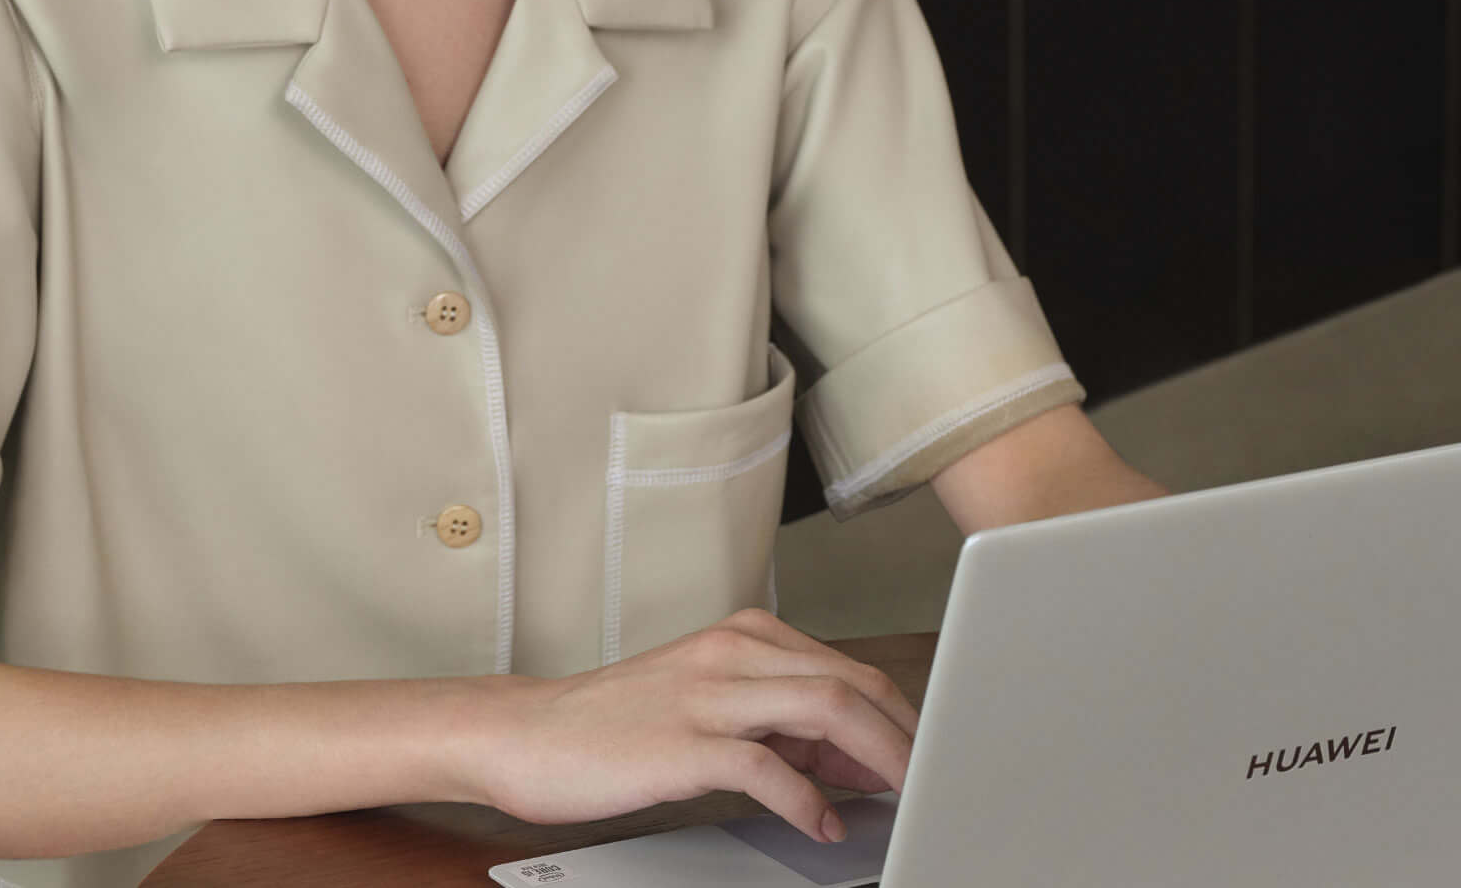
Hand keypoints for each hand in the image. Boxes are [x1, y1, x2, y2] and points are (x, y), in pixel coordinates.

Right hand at [462, 609, 917, 843]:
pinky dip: (807, 800)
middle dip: (905, 734)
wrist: (525, 734)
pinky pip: (766, 768)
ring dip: (879, 757)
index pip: (848, 667)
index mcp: (743, 636)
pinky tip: (820, 825)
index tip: (927, 754)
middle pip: (851, 683)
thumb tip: (850, 759)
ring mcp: (707, 694)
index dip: (898, 715)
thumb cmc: (616, 726)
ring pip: (824, 710)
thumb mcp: (708, 704)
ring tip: (904, 796)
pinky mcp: (683, 743)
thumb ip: (776, 721)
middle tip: (935, 778)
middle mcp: (731, 652)